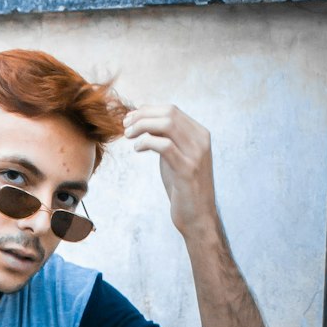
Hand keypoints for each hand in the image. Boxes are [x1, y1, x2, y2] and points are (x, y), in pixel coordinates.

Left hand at [122, 104, 217, 238]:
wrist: (198, 217)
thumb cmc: (184, 188)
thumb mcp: (176, 158)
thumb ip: (167, 140)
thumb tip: (145, 124)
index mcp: (199, 134)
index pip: (172, 110)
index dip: (148, 110)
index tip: (130, 119)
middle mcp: (201, 140)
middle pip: (169, 113)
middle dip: (143, 116)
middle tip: (125, 126)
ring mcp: (196, 154)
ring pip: (167, 124)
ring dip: (143, 126)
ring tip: (128, 136)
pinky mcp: (187, 170)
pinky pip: (165, 146)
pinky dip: (147, 142)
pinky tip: (137, 149)